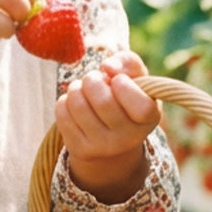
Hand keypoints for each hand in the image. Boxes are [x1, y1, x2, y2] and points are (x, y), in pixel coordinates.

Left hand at [57, 51, 163, 203]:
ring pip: (78, 105)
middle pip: (103, 101)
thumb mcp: (136, 79)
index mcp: (148, 120)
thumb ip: (128, 63)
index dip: (124, 86)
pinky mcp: (80, 148)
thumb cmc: (125, 98)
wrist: (111, 140)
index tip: (117, 80)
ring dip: (76, 88)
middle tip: (94, 79)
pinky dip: (65, 100)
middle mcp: (128, 138)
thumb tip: (108, 67)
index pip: (141, 107)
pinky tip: (75, 104)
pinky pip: (62, 113)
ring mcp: (103, 147)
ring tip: (83, 89)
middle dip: (92, 79)